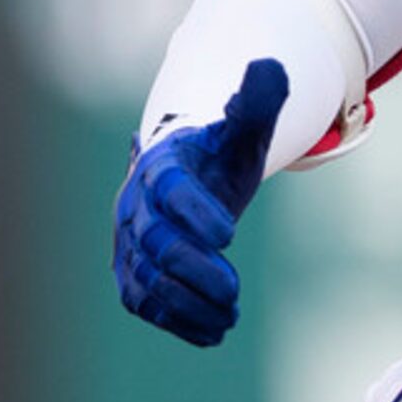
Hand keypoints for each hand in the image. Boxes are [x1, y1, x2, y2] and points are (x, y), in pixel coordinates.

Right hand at [111, 59, 287, 346]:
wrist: (192, 173)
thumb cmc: (221, 150)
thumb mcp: (246, 126)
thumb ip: (259, 101)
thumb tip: (271, 69)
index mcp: (163, 166)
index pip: (171, 190)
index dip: (195, 212)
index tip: (230, 235)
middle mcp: (137, 207)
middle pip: (156, 245)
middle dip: (194, 271)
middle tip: (235, 292)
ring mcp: (131, 245)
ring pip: (147, 282)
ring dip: (188, 305)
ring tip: (230, 320)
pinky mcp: (134, 275)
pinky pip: (146, 304)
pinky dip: (177, 322)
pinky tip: (216, 333)